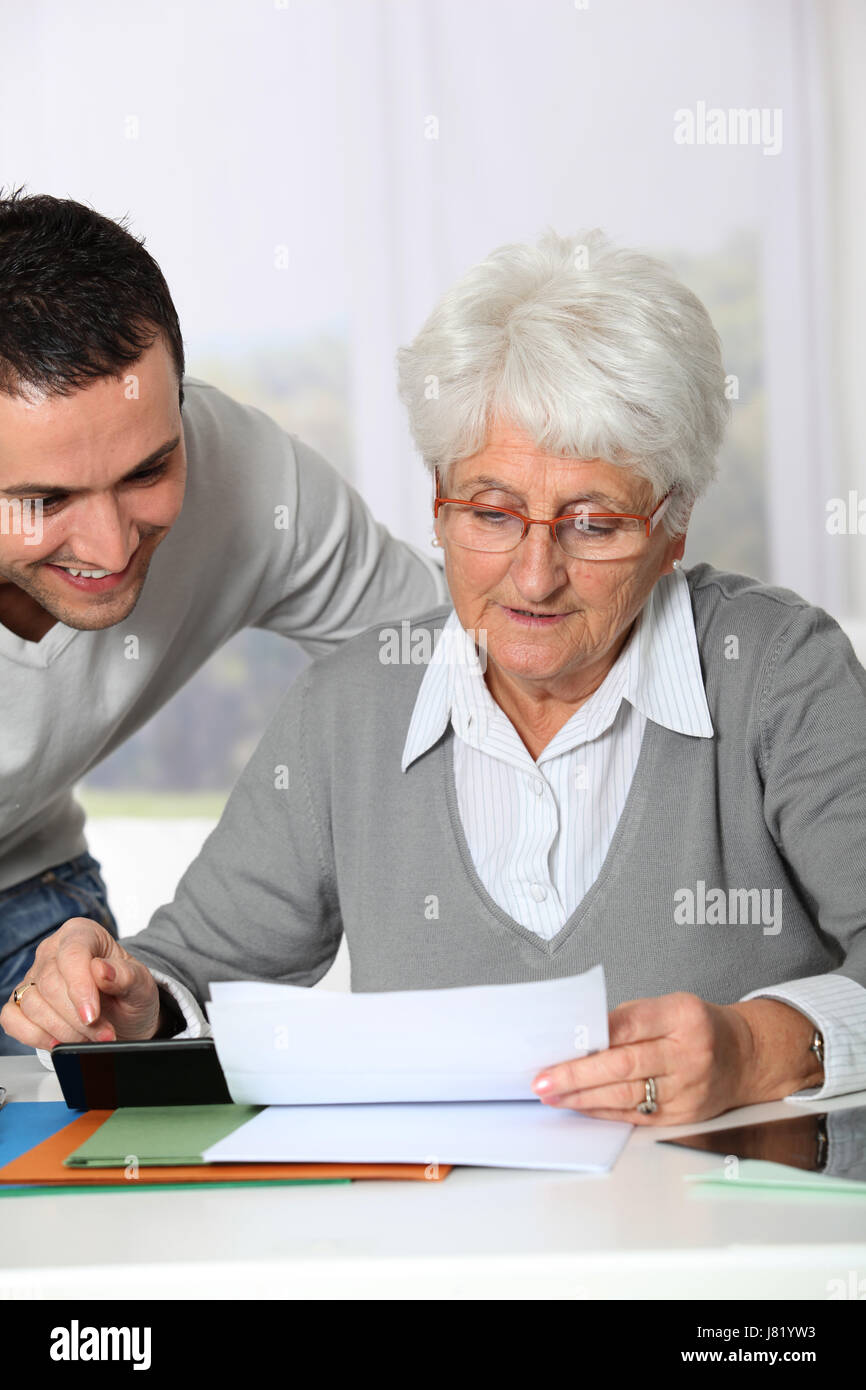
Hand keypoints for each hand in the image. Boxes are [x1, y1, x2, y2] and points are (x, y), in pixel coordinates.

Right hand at [0, 917, 159, 1050]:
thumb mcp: (141, 984)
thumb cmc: (129, 993)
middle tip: (104, 1034)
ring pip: (32, 1004)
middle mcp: (52, 951)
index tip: (93, 1016)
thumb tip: (102, 970)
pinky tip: (60, 1041)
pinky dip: (35, 1036)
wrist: (124, 1016)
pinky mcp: (21, 1002)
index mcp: (82, 933)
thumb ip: (125, 975)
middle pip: (51, 984)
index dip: (80, 988)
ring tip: (90, 1039)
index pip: (73, 954)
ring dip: (62, 1031)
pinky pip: (12, 1019)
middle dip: (77, 1018)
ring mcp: (33, 976)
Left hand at [531, 992, 755, 1125]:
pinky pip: (635, 1115)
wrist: (743, 1057)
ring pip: (626, 1096)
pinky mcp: (682, 1116)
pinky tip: (579, 1106)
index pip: (630, 1024)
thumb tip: (580, 1040)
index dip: (592, 1037)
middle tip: (543, 1080)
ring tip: (552, 1095)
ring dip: (583, 1097)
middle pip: (624, 1066)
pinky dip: (602, 1111)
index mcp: (684, 1017)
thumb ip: (628, 1020)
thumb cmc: (697, 1027)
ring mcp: (688, 1089)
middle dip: (577, 1075)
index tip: (558, 1045)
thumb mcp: (669, 1007)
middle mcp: (689, 1054)